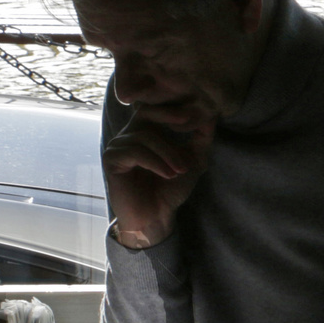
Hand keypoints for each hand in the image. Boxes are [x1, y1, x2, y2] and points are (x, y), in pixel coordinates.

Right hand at [104, 111, 212, 248]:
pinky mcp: (111, 160)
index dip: (171, 106)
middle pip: (146, 113)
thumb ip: (202, 138)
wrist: (156, 216)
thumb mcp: (193, 160)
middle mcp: (129, 135)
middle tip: (188, 124)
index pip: (154, 107)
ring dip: (168, 152)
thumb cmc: (171, 188)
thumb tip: (212, 114)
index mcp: (146, 131)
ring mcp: (118, 146)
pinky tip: (168, 174)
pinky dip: (155, 162)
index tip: (192, 113)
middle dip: (167, 116)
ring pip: (145, 136)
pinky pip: (135, 152)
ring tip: (181, 170)